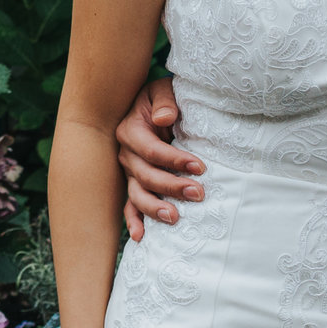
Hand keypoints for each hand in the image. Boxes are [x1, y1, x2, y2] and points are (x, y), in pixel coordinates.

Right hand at [115, 76, 202, 239]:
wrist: (152, 106)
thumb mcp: (163, 90)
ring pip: (136, 194)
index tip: (200, 168)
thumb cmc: (162, 99)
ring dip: (155, 208)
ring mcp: (128, 171)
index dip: (175, 160)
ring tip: (175, 218)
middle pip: (145, 175)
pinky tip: (141, 236)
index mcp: (130, 130)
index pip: (152, 151)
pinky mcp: (133, 183)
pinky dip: (134, 220)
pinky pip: (130, 205)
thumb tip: (164, 119)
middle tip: (199, 194)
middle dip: (172, 186)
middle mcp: (126, 153)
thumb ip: (164, 101)